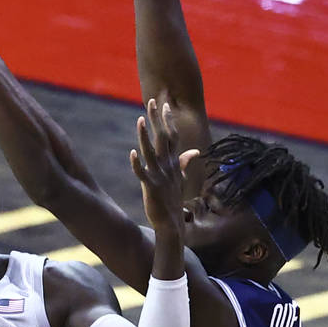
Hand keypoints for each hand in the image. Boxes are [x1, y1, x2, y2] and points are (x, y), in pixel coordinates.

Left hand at [132, 99, 197, 233]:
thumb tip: (195, 151)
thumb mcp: (180, 178)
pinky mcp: (151, 187)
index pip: (171, 137)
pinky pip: (142, 174)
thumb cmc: (173, 199)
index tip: (164, 105)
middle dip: (157, 120)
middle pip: (162, 139)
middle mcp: (167, 166)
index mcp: (173, 163)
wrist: (172, 224)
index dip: (168, 121)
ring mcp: (159, 176)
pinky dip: (137, 164)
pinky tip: (132, 154)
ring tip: (140, 121)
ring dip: (145, 136)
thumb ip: (184, 162)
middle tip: (152, 102)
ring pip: (151, 152)